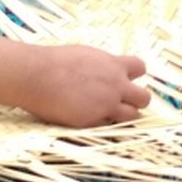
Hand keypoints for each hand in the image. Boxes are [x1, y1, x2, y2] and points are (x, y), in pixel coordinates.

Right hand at [17, 45, 150, 126]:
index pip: (141, 68)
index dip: (134, 75)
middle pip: (144, 98)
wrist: (37, 76)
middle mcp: (116, 86)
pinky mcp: (93, 121)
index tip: (126, 78)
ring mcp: (106, 105)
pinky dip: (104, 124)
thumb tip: (109, 69)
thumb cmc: (57, 61)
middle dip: (137, 100)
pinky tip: (92, 119)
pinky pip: (109, 126)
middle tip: (125, 101)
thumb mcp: (87, 55)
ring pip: (132, 116)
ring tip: (112, 113)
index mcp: (114, 65)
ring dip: (125, 115)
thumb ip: (103, 65)